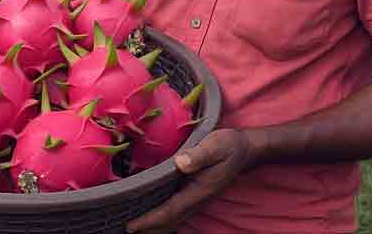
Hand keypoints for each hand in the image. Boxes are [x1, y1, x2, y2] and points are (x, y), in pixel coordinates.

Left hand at [125, 129, 251, 232]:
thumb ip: (199, 155)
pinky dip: (163, 217)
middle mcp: (197, 199)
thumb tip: (180, 163)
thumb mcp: (215, 145)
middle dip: (149, 228)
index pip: (170, 211)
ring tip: (135, 228)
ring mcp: (197, 199)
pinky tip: (151, 213)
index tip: (132, 226)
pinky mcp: (195, 194)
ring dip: (155, 226)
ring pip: (173, 219)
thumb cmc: (228, 146)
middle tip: (126, 230)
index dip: (151, 220)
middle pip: (170, 221)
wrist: (244, 150)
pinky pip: (176, 211)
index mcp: (199, 191)